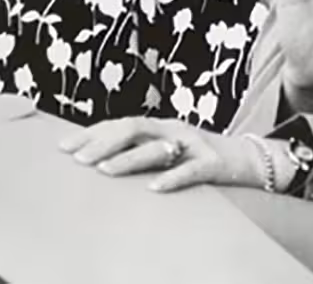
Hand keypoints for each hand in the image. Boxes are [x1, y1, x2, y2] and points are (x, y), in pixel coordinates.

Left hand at [59, 117, 267, 192]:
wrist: (249, 158)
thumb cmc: (200, 157)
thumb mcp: (169, 149)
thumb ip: (141, 151)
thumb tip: (99, 161)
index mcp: (161, 126)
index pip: (121, 124)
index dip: (93, 133)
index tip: (64, 147)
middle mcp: (174, 130)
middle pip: (134, 129)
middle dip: (104, 143)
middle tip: (78, 160)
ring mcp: (194, 145)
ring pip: (158, 148)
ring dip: (129, 160)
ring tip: (104, 171)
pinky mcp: (213, 164)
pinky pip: (190, 171)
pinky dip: (172, 178)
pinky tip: (154, 188)